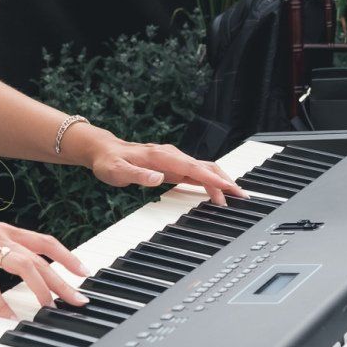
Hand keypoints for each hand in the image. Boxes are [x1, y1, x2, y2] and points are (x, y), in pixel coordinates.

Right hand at [0, 218, 90, 317]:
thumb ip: (6, 254)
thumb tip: (31, 272)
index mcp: (5, 232)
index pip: (45, 242)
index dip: (67, 256)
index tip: (83, 273)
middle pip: (39, 258)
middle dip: (61, 280)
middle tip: (76, 299)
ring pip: (21, 265)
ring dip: (38, 288)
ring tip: (48, 308)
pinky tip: (6, 316)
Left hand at [88, 136, 244, 206]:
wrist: (105, 150)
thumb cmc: (110, 161)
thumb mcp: (118, 170)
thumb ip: (138, 175)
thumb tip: (158, 178)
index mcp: (161, 157)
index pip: (192, 167)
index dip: (210, 178)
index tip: (226, 187)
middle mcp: (171, 156)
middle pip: (205, 167)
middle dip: (224, 180)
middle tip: (241, 195)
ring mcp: (174, 160)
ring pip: (204, 169)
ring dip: (220, 181)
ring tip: (236, 195)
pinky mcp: (173, 166)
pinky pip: (196, 172)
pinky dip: (210, 181)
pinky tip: (218, 190)